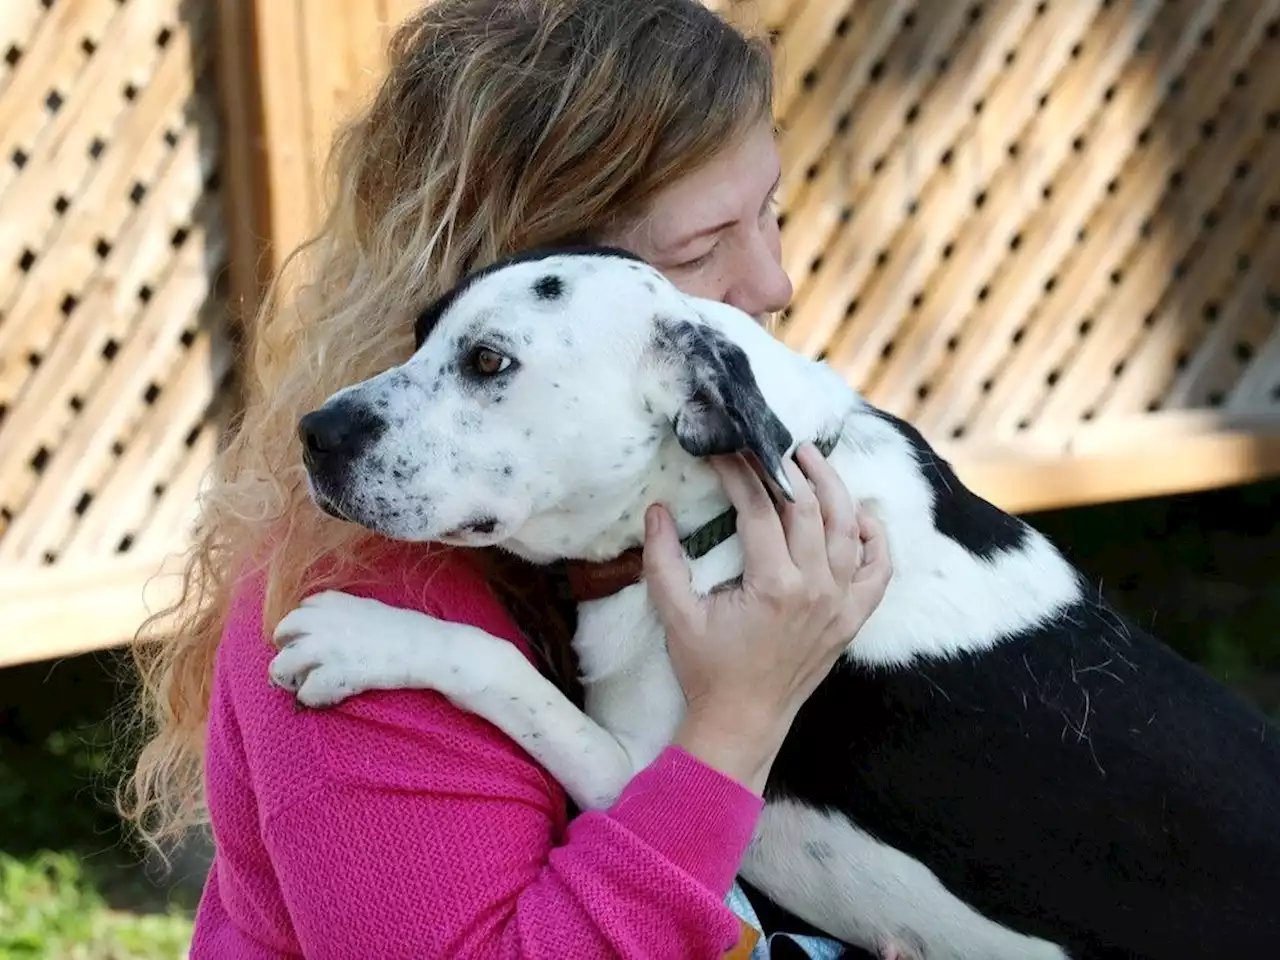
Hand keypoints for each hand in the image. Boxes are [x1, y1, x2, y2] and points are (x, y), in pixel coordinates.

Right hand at [642, 443, 891, 792]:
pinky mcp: (852, 618)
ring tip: (811, 459)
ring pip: (848, 528)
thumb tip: (657, 510)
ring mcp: (840, 603)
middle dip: (789, 468)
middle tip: (770, 444)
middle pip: (811, 508)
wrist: (743, 721)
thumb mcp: (675, 614)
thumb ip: (663, 560)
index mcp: (773, 585)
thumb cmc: (708, 670)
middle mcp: (816, 589)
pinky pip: (878, 570)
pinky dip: (875, 538)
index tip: (724, 452)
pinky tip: (860, 514)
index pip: (760, 509)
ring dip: (833, 488)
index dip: (740, 473)